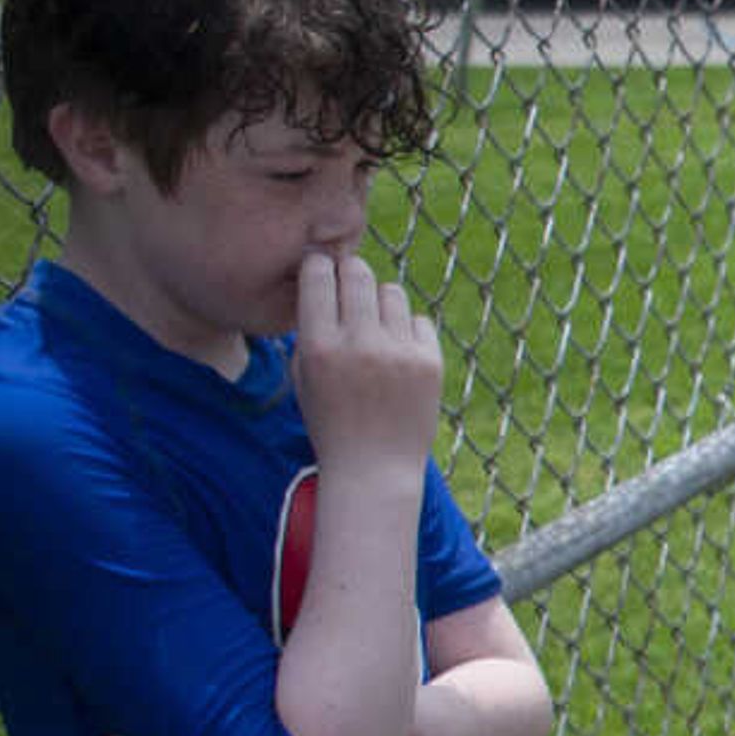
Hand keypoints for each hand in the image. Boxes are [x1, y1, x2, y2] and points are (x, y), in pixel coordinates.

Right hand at [287, 251, 441, 493]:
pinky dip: (408, 330)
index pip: (319, 276)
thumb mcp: (303, 376)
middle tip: (350, 283)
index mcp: (319, 346)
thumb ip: (309, 329)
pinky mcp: (430, 363)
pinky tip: (398, 353)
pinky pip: (419, 320)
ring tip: (375, 327)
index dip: (320, 265)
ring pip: (392, 292)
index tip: (322, 268)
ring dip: (381, 302)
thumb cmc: (331, 421)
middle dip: (351, 271)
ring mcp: (398, 353)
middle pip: (358, 273)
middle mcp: (359, 344)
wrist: (374, 470)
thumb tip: (324, 277)